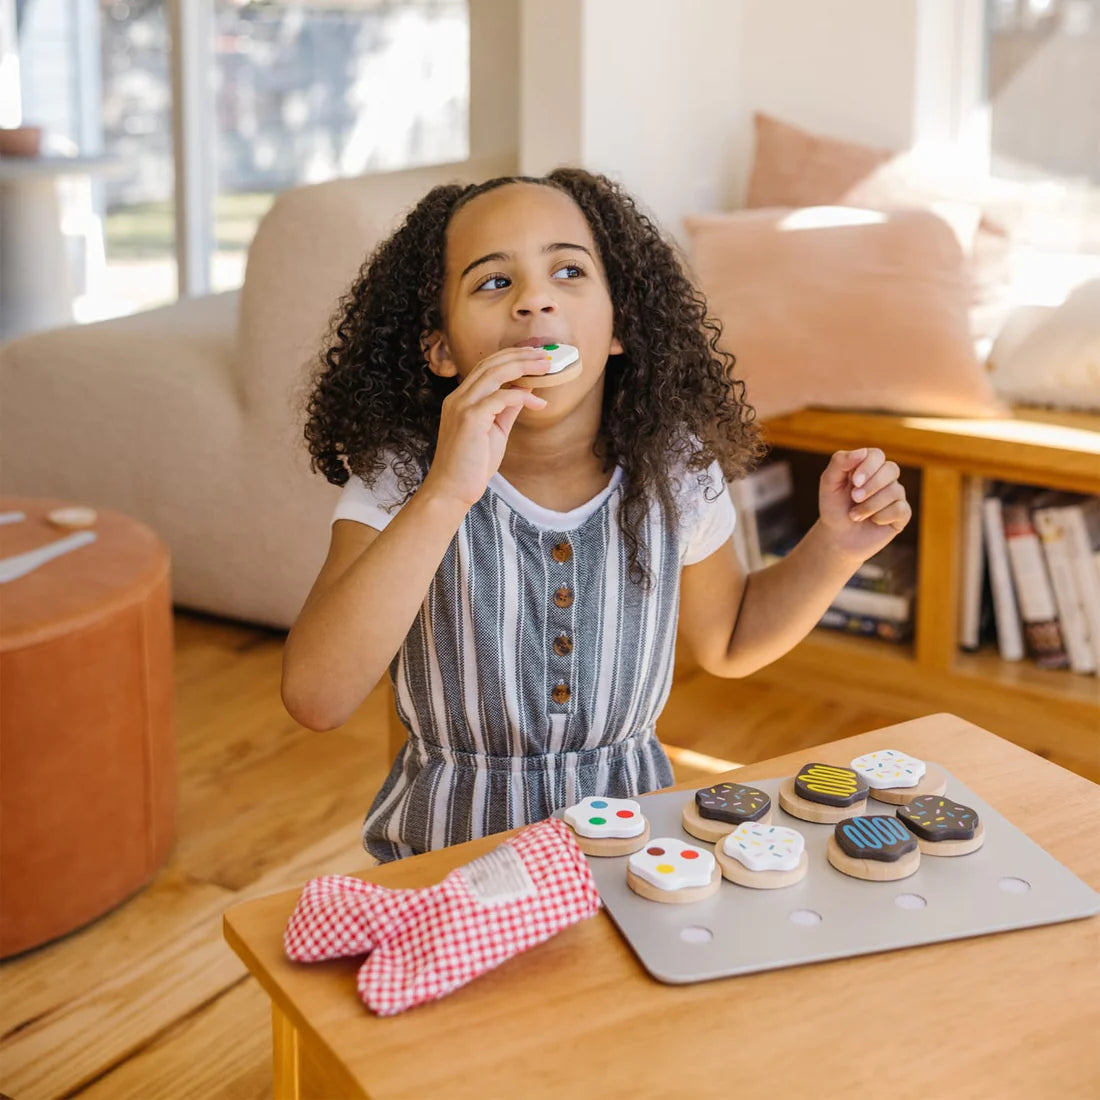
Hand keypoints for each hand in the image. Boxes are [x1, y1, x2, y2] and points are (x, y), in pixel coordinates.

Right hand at [421, 347, 551, 508]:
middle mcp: (458, 397)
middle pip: (490, 363)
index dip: (511, 357)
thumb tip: (525, 390)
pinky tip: (539, 404)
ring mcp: (462, 406)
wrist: (452, 491)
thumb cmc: (472, 465)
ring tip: (547, 366)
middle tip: (546, 355)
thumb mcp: (495, 431)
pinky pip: (501, 398)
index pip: (486, 366)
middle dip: (521, 355)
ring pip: (494, 373)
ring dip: (523, 366)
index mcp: (461, 399)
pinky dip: (522, 397)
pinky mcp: (470, 419)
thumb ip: (506, 409)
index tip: (535, 356)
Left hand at [817, 448, 911, 561]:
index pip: (877, 455)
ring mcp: (896, 495)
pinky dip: (882, 517)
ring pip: (895, 491)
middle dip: (871, 486)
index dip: (868, 466)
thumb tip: (862, 452)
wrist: (838, 537)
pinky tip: (872, 521)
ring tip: (855, 516)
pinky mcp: (902, 513)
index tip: (854, 481)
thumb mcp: (829, 483)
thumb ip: (840, 462)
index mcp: (868, 466)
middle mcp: (885, 477)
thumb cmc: (834, 507)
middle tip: (854, 498)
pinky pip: (900, 509)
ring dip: (870, 505)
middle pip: (891, 469)